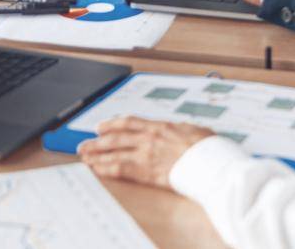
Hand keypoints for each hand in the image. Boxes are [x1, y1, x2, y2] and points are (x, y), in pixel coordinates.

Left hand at [78, 116, 214, 187]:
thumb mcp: (192, 129)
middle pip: (116, 137)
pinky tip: (97, 169)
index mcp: (159, 126)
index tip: (101, 127)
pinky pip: (120, 168)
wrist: (210, 162)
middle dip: (98, 141)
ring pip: (114, 152)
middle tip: (85, 144)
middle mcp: (149, 138)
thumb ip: (179, 129)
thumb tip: (178, 128)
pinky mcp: (147, 171)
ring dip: (97, 154)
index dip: (112, 124)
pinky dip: (106, 168)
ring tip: (84, 156)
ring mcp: (146, 154)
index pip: (129, 122)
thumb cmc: (206, 148)